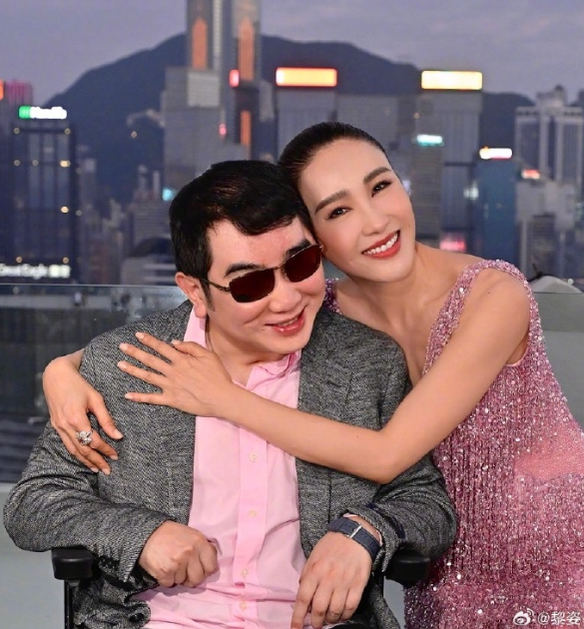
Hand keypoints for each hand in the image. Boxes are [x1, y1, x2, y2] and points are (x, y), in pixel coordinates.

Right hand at [44, 353, 121, 473]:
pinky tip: (83, 458)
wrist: (56, 376)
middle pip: (83, 450)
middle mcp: (65, 426)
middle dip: (96, 461)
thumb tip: (118, 436)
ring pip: (73, 450)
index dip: (105, 449)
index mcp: (76, 418)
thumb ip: (106, 419)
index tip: (116, 455)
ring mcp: (58, 427)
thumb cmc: (79, 385)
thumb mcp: (96, 399)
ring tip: (97, 469)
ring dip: (85, 461)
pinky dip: (76, 453)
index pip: (93, 441)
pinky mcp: (55, 426)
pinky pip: (66, 444)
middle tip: (108, 470)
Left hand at [118, 332, 234, 417]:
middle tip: (122, 347)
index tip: (138, 335)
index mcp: (181, 359)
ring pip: (147, 376)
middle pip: (150, 360)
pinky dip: (139, 397)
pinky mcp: (171, 400)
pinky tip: (127, 395)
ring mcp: (170, 386)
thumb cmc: (218, 376)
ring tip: (120, 364)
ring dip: (133, 370)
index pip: (161, 347)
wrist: (222, 397)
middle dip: (135, 352)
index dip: (149, 340)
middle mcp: (173, 371)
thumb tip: (174, 343)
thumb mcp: (208, 355)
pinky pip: (152, 398)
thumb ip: (191, 347)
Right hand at [139, 521, 217, 587]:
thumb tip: (212, 562)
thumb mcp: (191, 534)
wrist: (147, 534)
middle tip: (185, 571)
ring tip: (171, 565)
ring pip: (183, 582)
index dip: (206, 570)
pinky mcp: (165, 572)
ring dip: (177, 577)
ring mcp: (178, 563)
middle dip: (191, 578)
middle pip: (198, 578)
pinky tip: (163, 568)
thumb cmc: (171, 534)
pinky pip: (170, 584)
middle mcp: (190, 553)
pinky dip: (166, 579)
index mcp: (199, 542)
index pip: (212, 566)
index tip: (200, 569)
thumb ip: (202, 547)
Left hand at [291, 529, 372, 628]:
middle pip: (319, 609)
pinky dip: (345, 616)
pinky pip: (351, 607)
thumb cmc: (332, 545)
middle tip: (316, 624)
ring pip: (335, 611)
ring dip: (330, 620)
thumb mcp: (313, 556)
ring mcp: (344, 582)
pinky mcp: (358, 585)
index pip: (303, 599)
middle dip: (316, 622)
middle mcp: (328, 578)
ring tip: (329, 619)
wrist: (354, 534)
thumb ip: (306, 575)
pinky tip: (342, 615)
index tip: (296, 627)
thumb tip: (303, 595)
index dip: (298, 617)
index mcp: (314, 571)